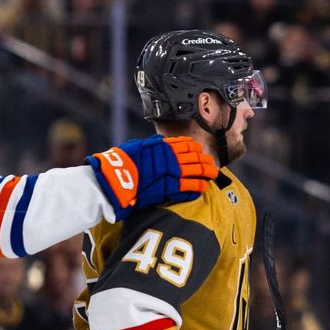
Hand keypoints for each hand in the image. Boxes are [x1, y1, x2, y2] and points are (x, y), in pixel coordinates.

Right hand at [87, 135, 217, 219]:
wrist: (116, 179)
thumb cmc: (123, 162)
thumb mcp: (137, 146)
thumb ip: (152, 145)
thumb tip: (160, 142)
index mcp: (163, 146)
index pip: (186, 144)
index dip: (196, 148)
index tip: (200, 152)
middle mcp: (171, 157)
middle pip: (196, 157)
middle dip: (206, 161)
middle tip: (212, 165)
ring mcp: (173, 172)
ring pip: (198, 171)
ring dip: (207, 173)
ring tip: (213, 175)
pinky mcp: (172, 188)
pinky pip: (191, 186)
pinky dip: (199, 187)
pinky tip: (203, 187)